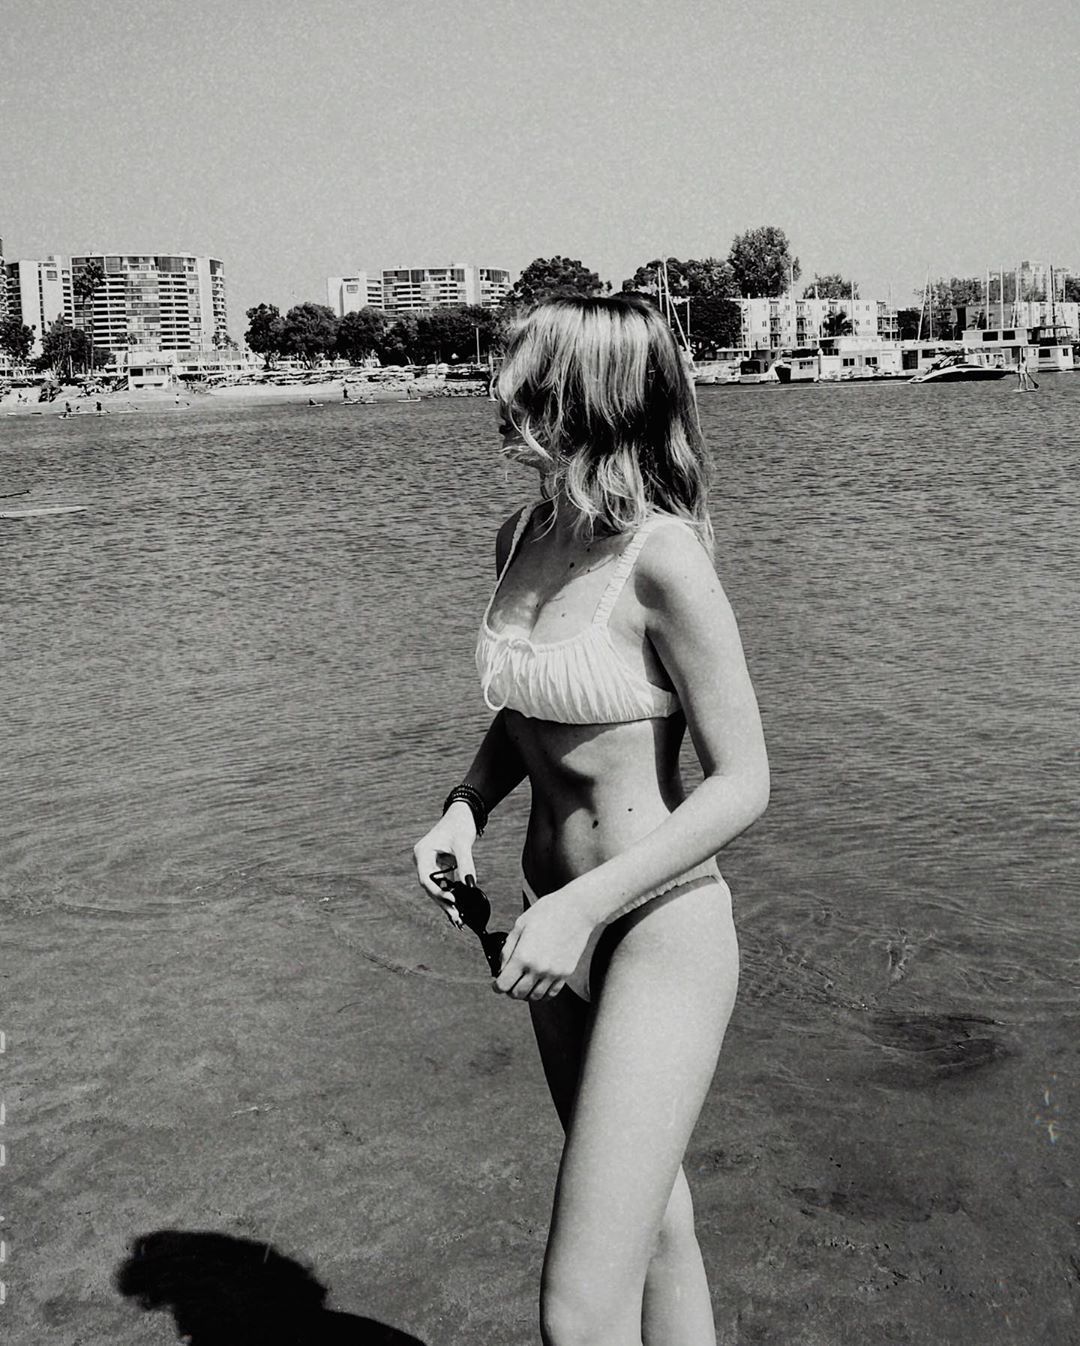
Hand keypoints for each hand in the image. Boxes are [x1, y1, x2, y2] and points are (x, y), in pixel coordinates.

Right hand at [412, 802, 477, 928]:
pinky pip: (442, 883)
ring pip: (436, 887)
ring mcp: (429, 864)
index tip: (452, 901)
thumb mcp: (463, 844)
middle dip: (442, 902)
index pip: (426, 878)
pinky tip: (457, 908)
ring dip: (445, 902)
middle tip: (456, 918)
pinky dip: (449, 894)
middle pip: (430, 886)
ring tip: (457, 919)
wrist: (463, 813)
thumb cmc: (460, 824)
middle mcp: (422, 860)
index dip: (437, 892)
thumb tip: (470, 885)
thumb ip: (466, 864)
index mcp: (422, 853)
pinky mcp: (438, 866)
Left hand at [494, 888, 594, 1001]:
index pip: (504, 985)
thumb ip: (508, 948)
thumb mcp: (520, 925)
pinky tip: (538, 984)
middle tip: (509, 983)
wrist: (577, 910)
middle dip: (510, 990)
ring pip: (535, 997)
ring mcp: (553, 973)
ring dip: (526, 993)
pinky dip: (542, 993)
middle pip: (518, 994)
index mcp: (523, 956)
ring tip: (524, 983)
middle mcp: (538, 968)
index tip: (497, 985)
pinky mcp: (565, 973)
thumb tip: (501, 966)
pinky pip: (551, 993)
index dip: (497, 987)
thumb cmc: (549, 912)